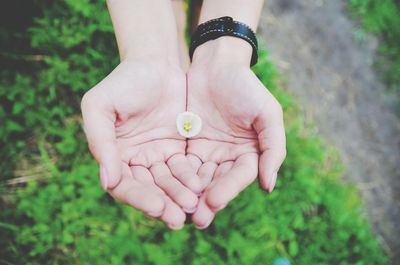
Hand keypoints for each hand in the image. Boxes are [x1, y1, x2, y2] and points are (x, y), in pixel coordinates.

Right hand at [81, 60, 201, 228]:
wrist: (155, 63)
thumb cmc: (123, 81)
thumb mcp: (100, 106)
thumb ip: (100, 142)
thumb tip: (107, 182)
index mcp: (114, 156)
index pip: (124, 185)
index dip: (139, 198)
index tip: (158, 207)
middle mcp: (135, 162)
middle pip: (149, 190)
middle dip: (164, 204)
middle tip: (178, 219)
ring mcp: (158, 157)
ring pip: (169, 184)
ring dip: (180, 197)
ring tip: (194, 207)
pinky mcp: (178, 151)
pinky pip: (185, 170)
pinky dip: (192, 180)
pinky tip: (202, 188)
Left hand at [186, 39, 286, 228]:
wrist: (216, 65)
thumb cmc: (245, 86)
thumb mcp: (267, 112)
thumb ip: (273, 147)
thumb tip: (269, 185)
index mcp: (250, 153)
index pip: (240, 176)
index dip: (228, 189)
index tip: (214, 202)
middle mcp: (228, 157)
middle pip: (218, 183)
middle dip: (207, 201)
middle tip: (196, 220)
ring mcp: (207, 153)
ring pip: (198, 178)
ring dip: (189, 195)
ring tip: (179, 213)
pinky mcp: (187, 147)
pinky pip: (180, 165)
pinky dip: (175, 178)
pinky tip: (165, 190)